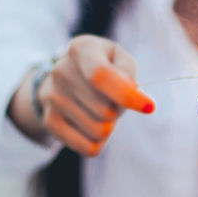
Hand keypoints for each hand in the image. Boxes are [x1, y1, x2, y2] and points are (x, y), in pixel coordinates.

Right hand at [17, 35, 154, 155]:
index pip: (101, 76)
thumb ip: (128, 71)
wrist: (65, 75)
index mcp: (81, 48)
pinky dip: (99, 142)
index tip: (149, 107)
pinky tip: (92, 125)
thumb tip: (133, 96)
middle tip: (113, 100)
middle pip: (105, 109)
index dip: (127, 95)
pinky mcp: (49, 121)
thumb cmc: (102, 65)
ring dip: (109, 125)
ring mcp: (51, 97)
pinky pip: (87, 147)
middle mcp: (61, 71)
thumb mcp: (118, 57)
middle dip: (119, 110)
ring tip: (100, 109)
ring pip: (99, 131)